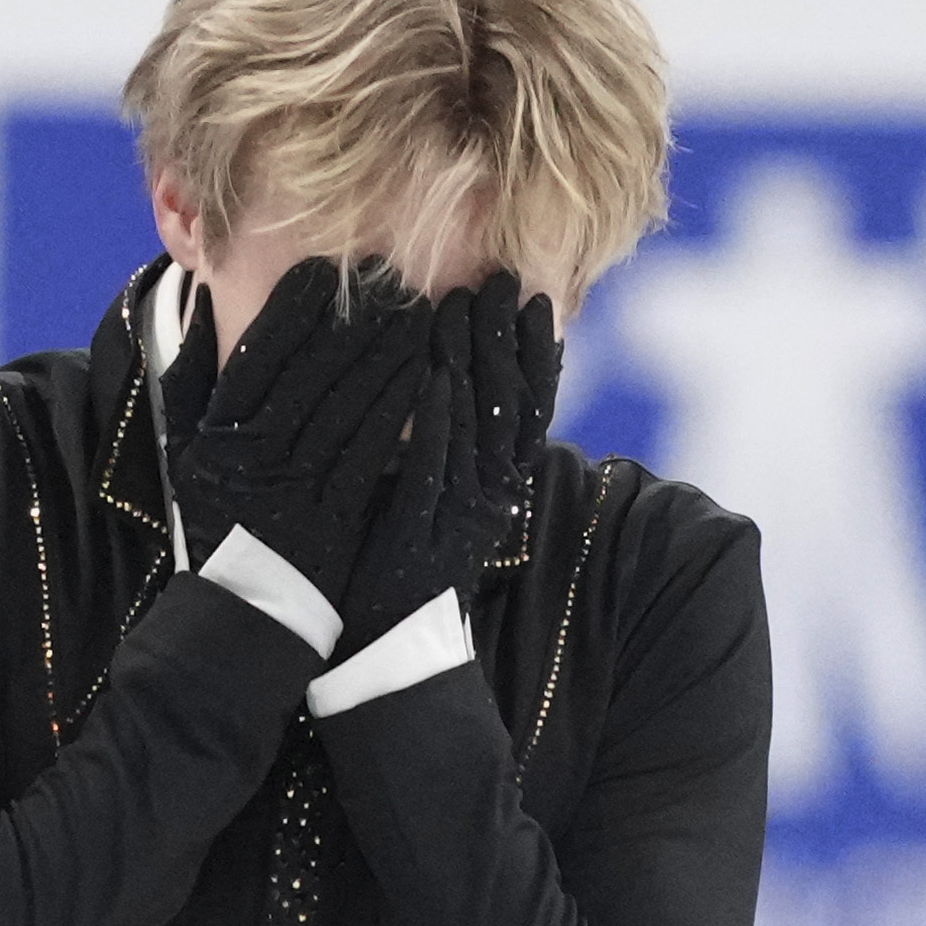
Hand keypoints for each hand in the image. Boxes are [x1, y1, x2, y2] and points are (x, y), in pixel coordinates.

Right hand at [172, 255, 437, 591]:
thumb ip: (190, 372)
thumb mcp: (184, 443)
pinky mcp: (339, 511)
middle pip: (313, 370)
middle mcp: (259, 450)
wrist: (242, 603)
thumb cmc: (215, 511)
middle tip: (391, 273)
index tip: (324, 268)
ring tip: (417, 310)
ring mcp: (300, 482)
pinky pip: (373, 452)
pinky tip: (426, 375)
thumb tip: (202, 300)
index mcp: (221, 428)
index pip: (259, 353)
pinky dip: (400, 410)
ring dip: (387, 353)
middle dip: (355, 317)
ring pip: (349, 404)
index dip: (293, 307)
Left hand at [412, 271, 562, 596]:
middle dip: (506, 339)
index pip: (530, 408)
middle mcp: (492, 496)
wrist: (389, 644)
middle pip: (510, 405)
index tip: (536, 302)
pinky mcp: (424, 534)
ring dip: (473, 363)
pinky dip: (439, 424)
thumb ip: (458, 447)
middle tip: (501, 281)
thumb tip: (459, 384)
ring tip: (465, 305)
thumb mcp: (445, 498)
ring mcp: (461, 514)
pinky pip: (436, 471)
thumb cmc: (407, 563)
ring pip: (477, 428)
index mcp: (499, 485)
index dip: (537, 354)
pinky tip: (436, 380)